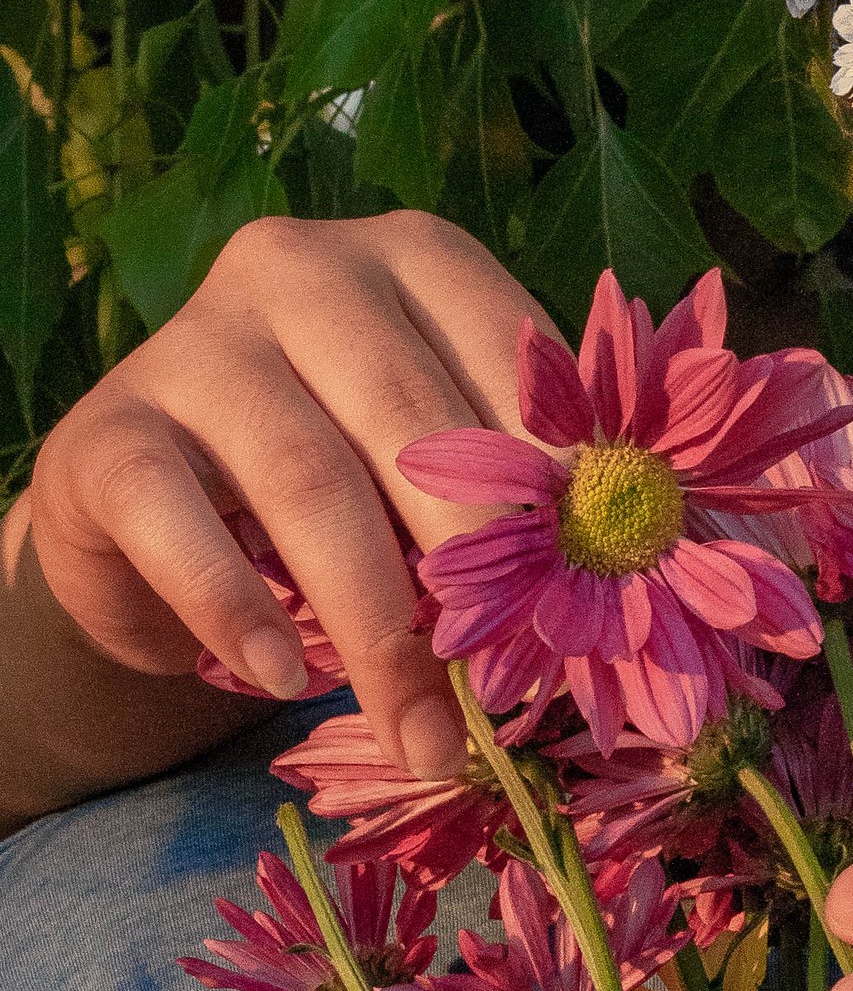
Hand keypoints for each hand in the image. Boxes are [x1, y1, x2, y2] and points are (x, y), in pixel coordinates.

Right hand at [12, 212, 545, 789]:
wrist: (151, 510)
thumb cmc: (341, 475)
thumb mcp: (432, 466)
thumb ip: (509, 494)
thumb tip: (608, 593)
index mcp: (418, 258)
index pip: (513, 365)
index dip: (560, 488)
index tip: (598, 595)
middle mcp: (306, 268)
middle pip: (414, 425)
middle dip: (475, 573)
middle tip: (511, 690)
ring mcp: (197, 341)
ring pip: (309, 480)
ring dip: (374, 627)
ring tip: (420, 731)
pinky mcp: (106, 431)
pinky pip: (180, 523)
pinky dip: (240, 610)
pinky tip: (287, 677)